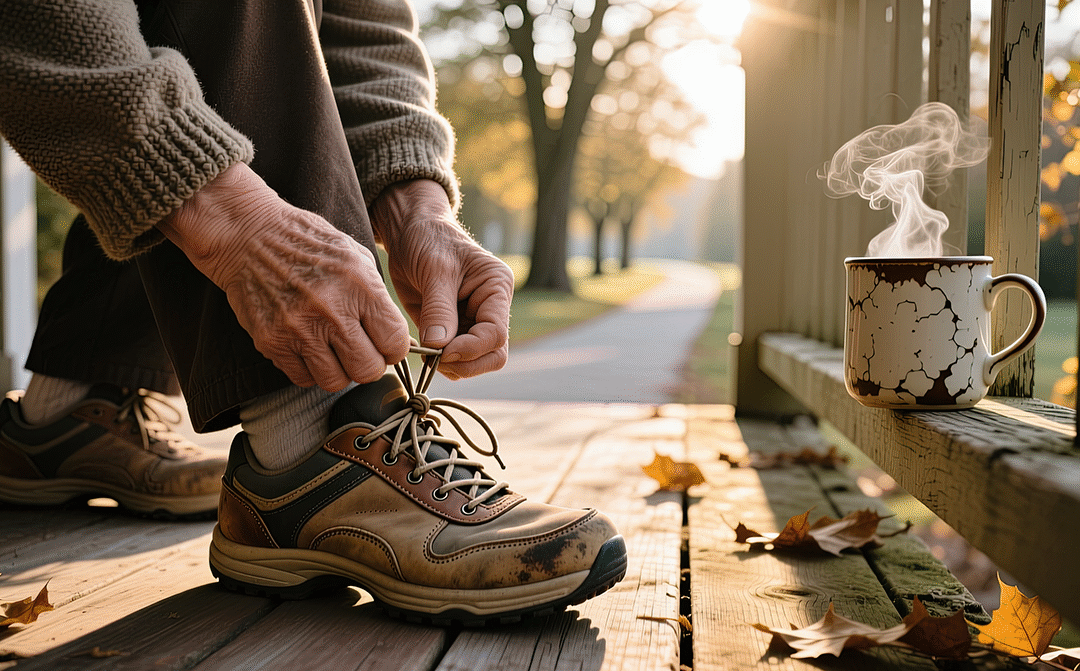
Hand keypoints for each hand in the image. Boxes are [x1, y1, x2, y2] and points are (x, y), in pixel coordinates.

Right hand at [158, 163, 409, 390]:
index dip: (393, 348)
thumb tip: (400, 341)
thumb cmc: (309, 244)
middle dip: (369, 364)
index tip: (385, 343)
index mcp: (361, 287)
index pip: (395, 343)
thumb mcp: (356, 257)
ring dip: (339, 370)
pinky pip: (303, 378)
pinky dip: (309, 369)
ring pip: (336, 382)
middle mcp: (332, 311)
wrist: (250, 235)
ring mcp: (299, 329)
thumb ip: (379, 298)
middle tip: (360, 350)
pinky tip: (308, 347)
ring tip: (333, 350)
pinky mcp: (272, 342)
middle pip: (368, 370)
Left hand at [370, 180, 512, 379]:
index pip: (496, 334)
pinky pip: (454, 359)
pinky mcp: (452, 330)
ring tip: (425, 354)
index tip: (442, 352)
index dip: (471, 349)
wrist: (409, 232)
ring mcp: (471, 321)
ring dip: (452, 366)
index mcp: (496, 289)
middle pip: (493, 354)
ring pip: (475, 362)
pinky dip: (438, 362)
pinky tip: (422, 352)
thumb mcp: (435, 270)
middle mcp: (490, 308)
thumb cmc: (428, 240)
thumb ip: (438, 308)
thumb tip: (439, 347)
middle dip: (466, 363)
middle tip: (435, 360)